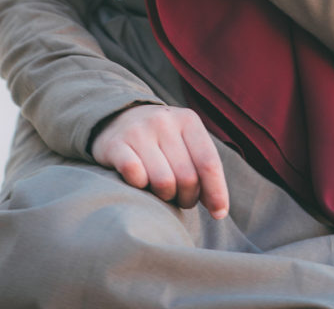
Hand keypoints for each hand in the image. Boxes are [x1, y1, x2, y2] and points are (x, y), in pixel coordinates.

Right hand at [91, 104, 228, 218]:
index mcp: (188, 120)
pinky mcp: (115, 144)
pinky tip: (139, 182)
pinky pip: (135, 176)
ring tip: (161, 192)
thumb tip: (219, 210)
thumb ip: (204, 170)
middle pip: (187, 177)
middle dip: (187, 198)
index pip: (209, 162)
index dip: (216, 192)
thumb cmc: (162, 141)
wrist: (119, 119)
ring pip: (163, 182)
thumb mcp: (187, 143)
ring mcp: (138, 131)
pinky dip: (140, 186)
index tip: (218, 214)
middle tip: (180, 198)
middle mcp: (164, 121)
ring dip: (164, 196)